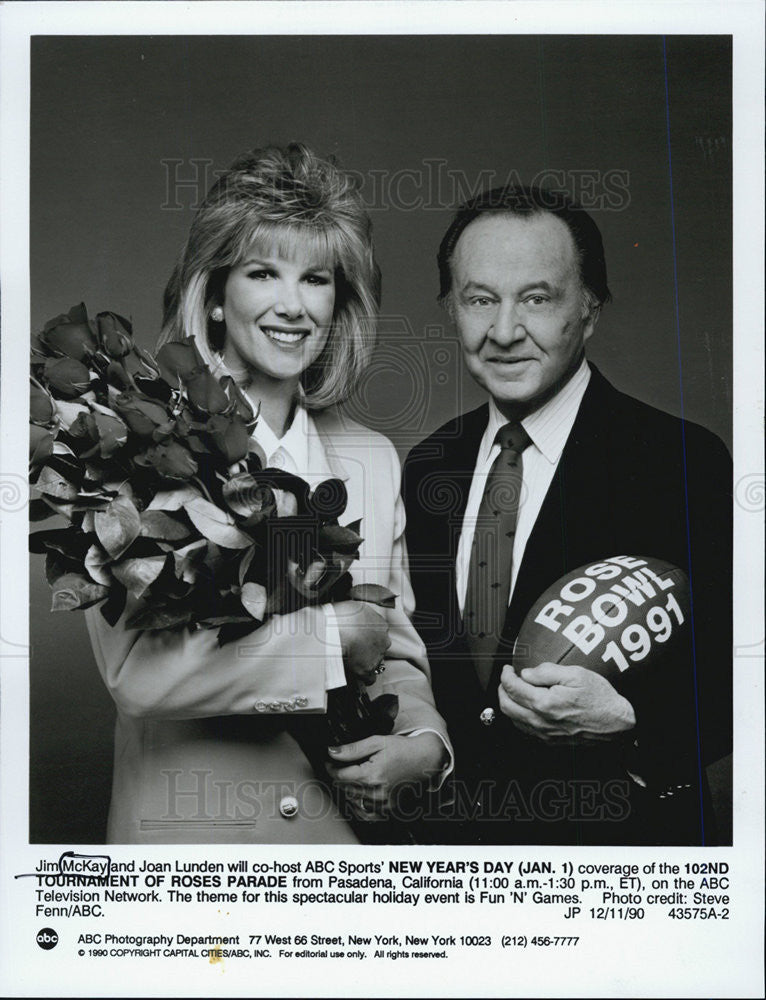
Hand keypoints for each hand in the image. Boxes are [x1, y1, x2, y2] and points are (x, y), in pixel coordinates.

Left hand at [326, 733, 447, 819]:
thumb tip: (332, 752)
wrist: (424, 759)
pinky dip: (358, 805)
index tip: (330, 762)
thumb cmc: (403, 750)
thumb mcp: (377, 742)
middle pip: (344, 788)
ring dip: (347, 789)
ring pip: (352, 800)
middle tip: (341, 766)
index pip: (340, 776)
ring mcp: (383, 804)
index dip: (331, 767)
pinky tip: (359, 794)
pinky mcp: (388, 810)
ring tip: (352, 777)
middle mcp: (377, 793)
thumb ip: (353, 749)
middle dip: (339, 777)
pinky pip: (365, 814)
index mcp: (372, 775)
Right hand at [333, 601, 390, 685]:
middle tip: (354, 648)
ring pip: (376, 661)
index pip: (380, 631)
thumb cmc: (341, 614)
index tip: (360, 636)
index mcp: (381, 623)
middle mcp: (383, 639)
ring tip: (353, 661)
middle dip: (369, 648)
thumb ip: (359, 614)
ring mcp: (377, 655)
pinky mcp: (368, 669)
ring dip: (367, 661)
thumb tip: (354, 616)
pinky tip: (357, 676)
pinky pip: (370, 678)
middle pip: (380, 646)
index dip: (369, 635)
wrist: (337, 628)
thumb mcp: (354, 607)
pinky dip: (364, 678)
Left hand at [498, 662, 636, 743]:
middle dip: (502, 689)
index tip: (507, 668)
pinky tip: (525, 707)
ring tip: (514, 691)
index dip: (506, 675)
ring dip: (508, 703)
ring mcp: (545, 733)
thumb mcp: (576, 674)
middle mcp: (542, 721)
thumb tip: (527, 673)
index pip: (513, 688)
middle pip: (507, 706)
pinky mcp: (551, 740)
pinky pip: (525, 729)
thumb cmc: (600, 699)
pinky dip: (518, 716)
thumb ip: (547, 671)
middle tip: (507, 678)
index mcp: (545, 703)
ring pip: (513, 720)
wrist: (617, 724)